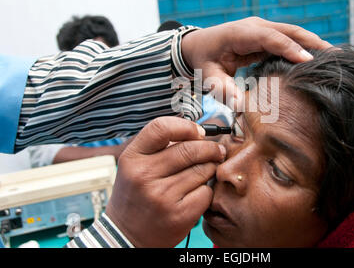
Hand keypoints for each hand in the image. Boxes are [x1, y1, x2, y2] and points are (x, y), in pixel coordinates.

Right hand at [105, 116, 225, 246]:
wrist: (126, 235)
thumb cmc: (135, 196)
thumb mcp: (135, 166)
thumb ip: (159, 147)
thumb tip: (197, 132)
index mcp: (132, 158)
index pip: (161, 128)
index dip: (186, 126)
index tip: (199, 132)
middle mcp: (144, 175)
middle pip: (190, 148)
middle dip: (210, 148)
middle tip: (217, 150)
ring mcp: (162, 196)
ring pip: (203, 169)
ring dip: (211, 168)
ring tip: (205, 171)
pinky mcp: (179, 215)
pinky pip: (206, 192)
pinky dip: (207, 190)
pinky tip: (198, 192)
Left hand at [181, 17, 332, 107]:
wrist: (197, 46)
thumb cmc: (203, 61)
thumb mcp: (207, 77)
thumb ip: (223, 90)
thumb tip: (241, 106)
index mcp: (240, 33)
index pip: (271, 38)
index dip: (290, 48)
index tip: (309, 61)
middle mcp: (255, 26)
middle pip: (288, 30)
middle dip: (312, 42)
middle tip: (335, 56)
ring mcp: (262, 29)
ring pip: (292, 33)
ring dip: (312, 43)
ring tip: (334, 57)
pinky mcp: (266, 35)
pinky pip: (288, 39)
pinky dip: (303, 47)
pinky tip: (317, 59)